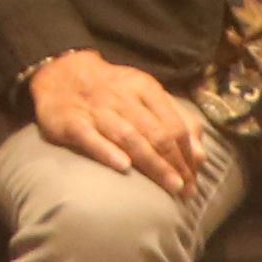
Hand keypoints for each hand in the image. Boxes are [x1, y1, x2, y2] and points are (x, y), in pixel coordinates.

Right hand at [26, 46, 210, 194]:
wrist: (59, 71)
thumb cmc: (110, 91)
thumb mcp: (145, 95)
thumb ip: (176, 120)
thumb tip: (201, 156)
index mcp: (143, 87)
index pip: (173, 124)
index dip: (187, 154)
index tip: (194, 178)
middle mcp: (121, 97)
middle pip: (155, 133)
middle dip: (175, 164)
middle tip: (186, 190)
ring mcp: (94, 109)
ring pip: (128, 136)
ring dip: (153, 163)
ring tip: (170, 186)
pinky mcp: (70, 121)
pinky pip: (90, 137)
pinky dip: (107, 151)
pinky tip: (123, 167)